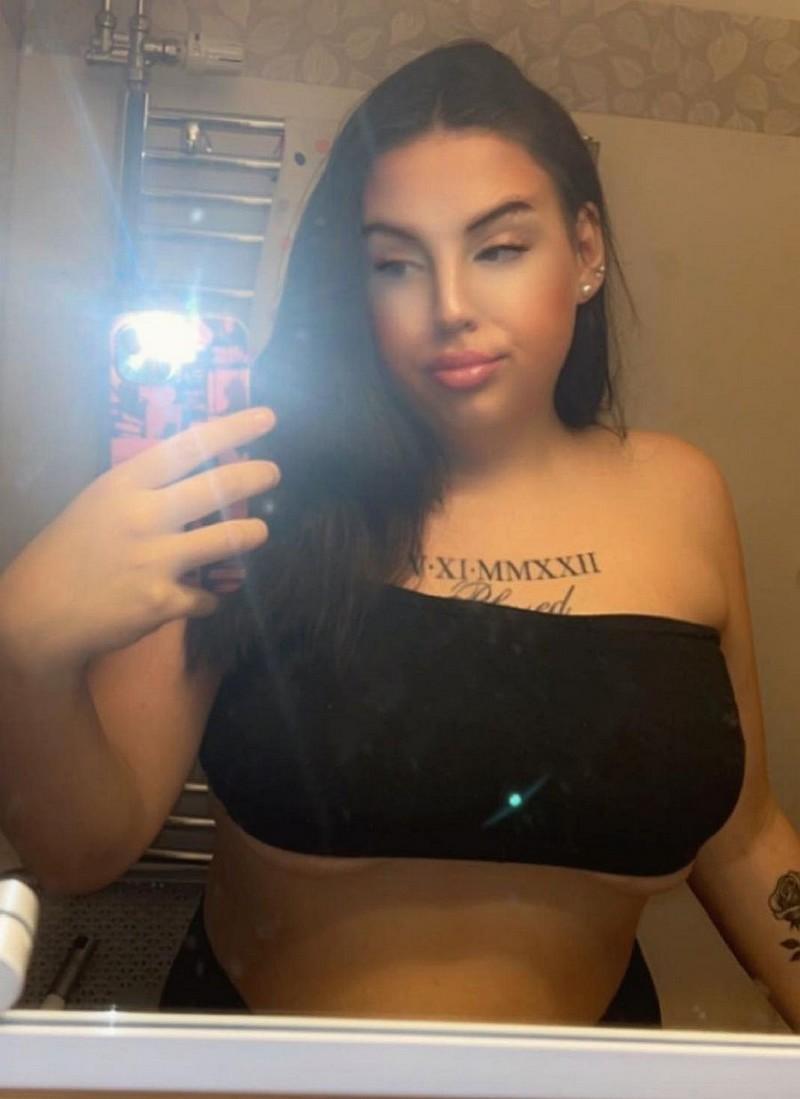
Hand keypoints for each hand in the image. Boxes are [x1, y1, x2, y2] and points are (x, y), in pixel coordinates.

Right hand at [0, 408, 278, 673]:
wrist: (39, 612)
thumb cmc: (73, 551)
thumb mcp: (101, 503)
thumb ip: (146, 489)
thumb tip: (197, 474)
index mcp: (126, 484)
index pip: (189, 445)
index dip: (233, 429)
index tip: (267, 418)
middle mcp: (144, 516)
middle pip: (218, 486)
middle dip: (256, 476)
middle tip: (273, 472)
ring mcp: (155, 560)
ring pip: (227, 539)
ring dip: (250, 534)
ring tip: (257, 532)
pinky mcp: (163, 601)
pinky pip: (208, 596)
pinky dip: (208, 597)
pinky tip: (201, 596)